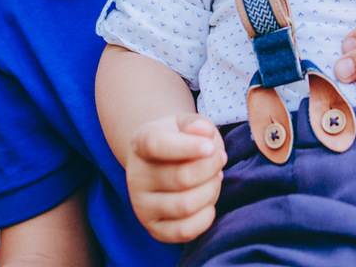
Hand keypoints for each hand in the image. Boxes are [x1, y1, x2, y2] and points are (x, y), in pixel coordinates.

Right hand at [125, 114, 225, 243]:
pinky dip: (206, 217)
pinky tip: (208, 201)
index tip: (210, 147)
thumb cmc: (181, 140)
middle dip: (211, 168)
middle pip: (182, 178)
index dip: (188, 147)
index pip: (157, 145)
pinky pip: (184, 232)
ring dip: (211, 190)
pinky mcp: (154, 228)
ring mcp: (142, 205)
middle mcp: (136, 176)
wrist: (163, 161)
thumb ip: (197, 124)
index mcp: (141, 143)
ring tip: (214, 178)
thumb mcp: (187, 124)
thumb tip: (202, 131)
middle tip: (219, 159)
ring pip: (185, 206)